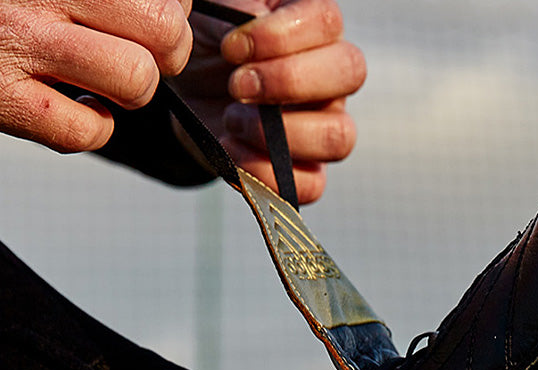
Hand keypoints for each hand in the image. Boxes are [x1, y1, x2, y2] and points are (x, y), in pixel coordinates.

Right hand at [0, 0, 194, 152]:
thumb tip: (146, 8)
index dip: (167, 7)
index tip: (144, 20)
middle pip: (162, 25)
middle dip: (165, 54)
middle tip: (138, 60)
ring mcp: (9, 39)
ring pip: (134, 78)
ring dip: (130, 95)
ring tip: (101, 90)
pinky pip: (81, 130)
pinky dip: (89, 131)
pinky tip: (66, 115)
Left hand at [174, 0, 364, 202]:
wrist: (187, 86)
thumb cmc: (209, 40)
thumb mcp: (215, 15)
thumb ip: (238, 12)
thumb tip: (250, 25)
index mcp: (312, 25)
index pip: (327, 22)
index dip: (280, 37)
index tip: (231, 47)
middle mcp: (329, 74)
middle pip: (350, 72)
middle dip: (288, 81)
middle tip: (236, 85)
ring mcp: (324, 123)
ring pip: (340, 136)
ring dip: (281, 134)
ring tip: (231, 119)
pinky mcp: (303, 167)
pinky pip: (311, 185)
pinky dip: (267, 173)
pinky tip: (230, 149)